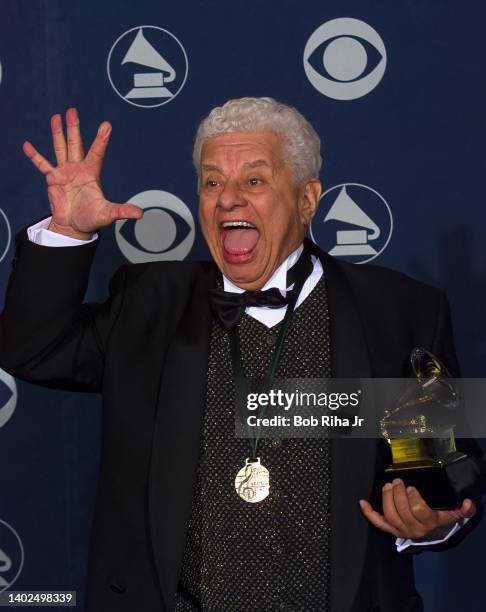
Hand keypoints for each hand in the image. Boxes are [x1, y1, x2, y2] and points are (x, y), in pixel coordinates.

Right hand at [23, 108, 142, 238]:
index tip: (106, 125)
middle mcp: (78, 169)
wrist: (74, 227)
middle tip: (73, 111)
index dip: (101, 139)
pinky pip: (42, 165)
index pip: (97, 152)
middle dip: (74, 128)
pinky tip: (27, 146)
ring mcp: (65, 172)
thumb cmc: (91, 218)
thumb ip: (122, 211)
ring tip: (56, 117)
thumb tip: (140, 214)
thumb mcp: (107, 214)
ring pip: (60, 148)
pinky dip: (35, 156)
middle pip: (75, 144)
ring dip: (58, 133)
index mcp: (92, 173)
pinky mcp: (52, 179)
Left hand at [359, 478, 475, 539]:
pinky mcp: (390, 529)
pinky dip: (369, 513)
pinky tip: (362, 502)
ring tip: (388, 486)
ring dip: (386, 499)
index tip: (411, 488)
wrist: (430, 535)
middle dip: (398, 495)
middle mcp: (414, 529)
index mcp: (429, 524)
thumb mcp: (451, 515)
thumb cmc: (438, 519)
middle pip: (402, 512)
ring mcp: (400, 530)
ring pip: (390, 515)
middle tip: (398, 482)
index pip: (420, 512)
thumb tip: (468, 503)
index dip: (414, 499)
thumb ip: (462, 510)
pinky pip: (378, 523)